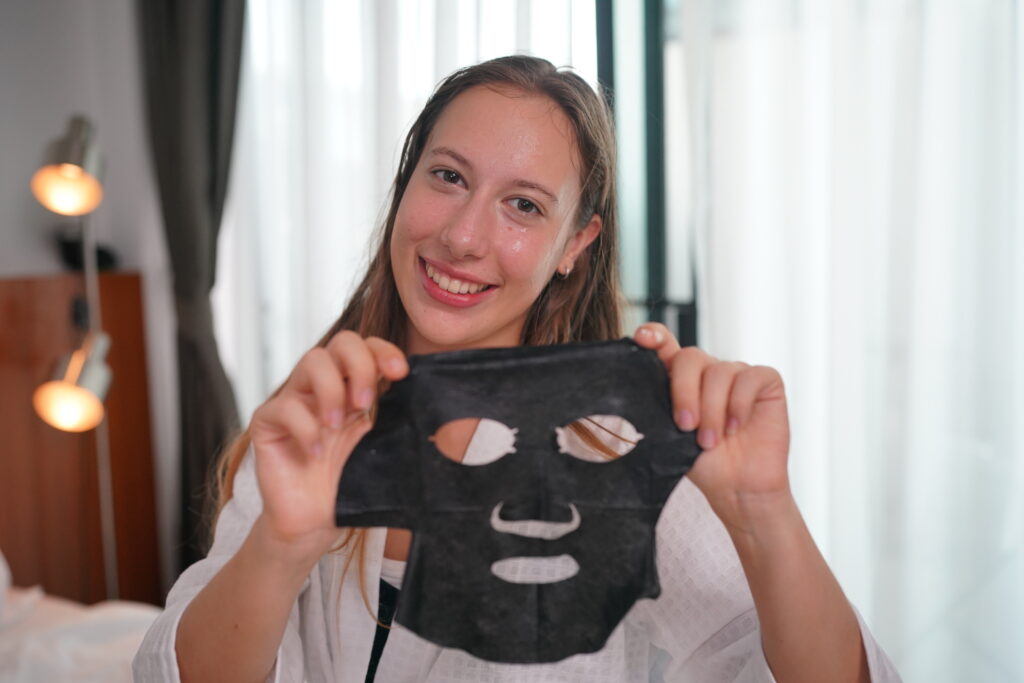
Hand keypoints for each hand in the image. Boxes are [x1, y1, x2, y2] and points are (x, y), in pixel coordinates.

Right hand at [248, 331, 408, 558]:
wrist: (314, 521)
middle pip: (342, 341)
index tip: (400, 372)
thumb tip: (432, 402)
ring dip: (331, 390)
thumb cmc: (347, 483)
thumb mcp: (380, 446)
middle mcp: (323, 386)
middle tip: (365, 402)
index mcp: (353, 387)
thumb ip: (397, 419)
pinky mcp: (268, 422)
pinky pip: (283, 406)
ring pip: (311, 361)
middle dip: (359, 365)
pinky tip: (313, 453)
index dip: (384, 351)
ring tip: (337, 426)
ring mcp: (294, 399)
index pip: (368, 347)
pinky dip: (304, 428)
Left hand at [634, 324, 791, 531]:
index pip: (665, 344)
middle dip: (684, 392)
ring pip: (719, 371)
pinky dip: (739, 404)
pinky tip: (736, 427)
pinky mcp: (765, 381)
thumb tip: (627, 393)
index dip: (654, 336)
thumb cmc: (702, 462)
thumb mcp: (670, 435)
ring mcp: (737, 373)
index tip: (642, 338)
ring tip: (710, 441)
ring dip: (712, 410)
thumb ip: (657, 407)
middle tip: (684, 426)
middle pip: (690, 357)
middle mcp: (708, 370)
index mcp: (681, 378)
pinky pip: (750, 378)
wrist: (737, 488)